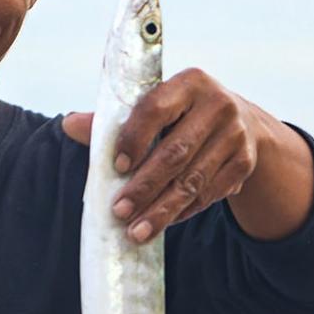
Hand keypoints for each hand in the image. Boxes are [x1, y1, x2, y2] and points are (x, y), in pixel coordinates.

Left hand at [63, 68, 296, 243]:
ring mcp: (235, 135)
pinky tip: (162, 223)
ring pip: (193, 180)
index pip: (156, 109)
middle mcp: (218, 105)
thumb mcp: (154, 108)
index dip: (134, 138)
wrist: (241, 120)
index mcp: (189, 83)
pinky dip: (183, 211)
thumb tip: (69, 124)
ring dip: (162, 210)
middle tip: (119, 212)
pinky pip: (209, 194)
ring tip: (137, 230)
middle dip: (144, 187)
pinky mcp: (244, 162)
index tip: (116, 167)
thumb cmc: (180, 115)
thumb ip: (112, 120)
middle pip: (176, 153)